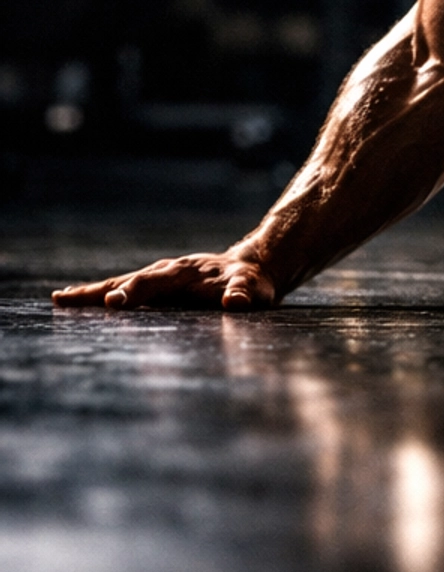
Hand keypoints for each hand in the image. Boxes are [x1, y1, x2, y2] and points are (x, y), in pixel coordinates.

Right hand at [52, 250, 283, 311]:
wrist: (253, 268)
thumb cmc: (251, 283)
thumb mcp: (253, 290)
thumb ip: (243, 294)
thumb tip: (235, 302)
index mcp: (184, 273)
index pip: (153, 283)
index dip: (134, 292)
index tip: (115, 304)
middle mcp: (166, 271)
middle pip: (127, 280)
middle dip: (98, 292)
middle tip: (66, 299)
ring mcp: (160, 277)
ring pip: (121, 283)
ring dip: (92, 293)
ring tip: (62, 299)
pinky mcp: (158, 285)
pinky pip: (125, 288)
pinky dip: (101, 294)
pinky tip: (80, 300)